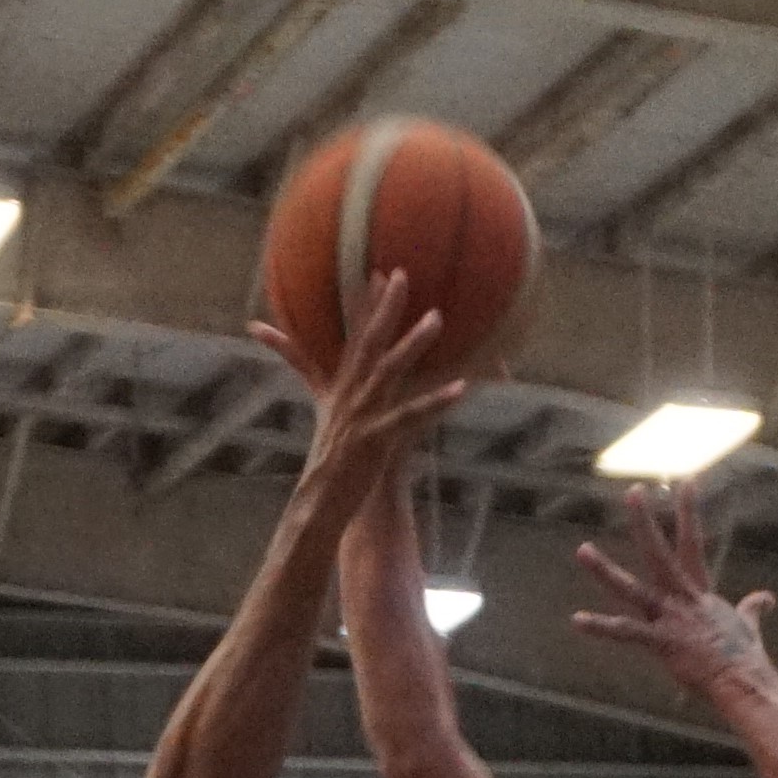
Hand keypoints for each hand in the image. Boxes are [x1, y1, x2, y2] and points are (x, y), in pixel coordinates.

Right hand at [264, 270, 463, 516]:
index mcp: (340, 388)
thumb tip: (322, 384)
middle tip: (402, 273)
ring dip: (412, 344)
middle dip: (385, 308)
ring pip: (388, 372)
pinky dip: (435, 402)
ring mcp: (361, 416)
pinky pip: (409, 416)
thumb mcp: (325, 418)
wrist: (317, 504)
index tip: (379, 272)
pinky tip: (461, 388)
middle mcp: (349, 395)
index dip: (365, 305)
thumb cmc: (328, 464)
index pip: (353, 337)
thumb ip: (325, 391)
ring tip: (436, 319)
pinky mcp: (374, 441)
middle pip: (369, 342)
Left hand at [571, 484, 774, 699]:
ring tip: (583, 549)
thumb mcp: (749, 626)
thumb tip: (767, 599)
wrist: (744, 681)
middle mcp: (682, 598)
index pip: (691, 544)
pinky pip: (626, 633)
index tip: (686, 481)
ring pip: (632, 588)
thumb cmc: (745, 658)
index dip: (688, 512)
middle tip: (632, 491)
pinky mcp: (662, 642)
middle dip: (645, 522)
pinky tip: (577, 620)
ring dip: (605, 570)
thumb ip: (753, 609)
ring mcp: (671, 618)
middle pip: (660, 553)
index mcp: (699, 593)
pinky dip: (601, 627)